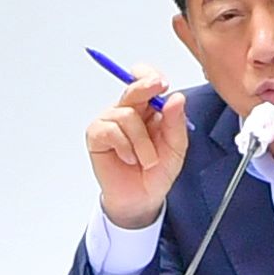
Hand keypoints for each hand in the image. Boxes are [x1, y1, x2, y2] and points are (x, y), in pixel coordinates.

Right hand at [85, 77, 189, 228]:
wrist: (141, 198)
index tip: (161, 82)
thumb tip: (176, 97)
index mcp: (149, 109)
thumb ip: (176, 123)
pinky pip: (111, 130)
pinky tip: (128, 158)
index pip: (145, 81)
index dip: (150, 76)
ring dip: (141, 142)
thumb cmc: (156, 171)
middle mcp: (129, 110)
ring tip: (146, 160)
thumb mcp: (175, 148)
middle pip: (133, 89)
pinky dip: (125, 147)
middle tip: (157, 87)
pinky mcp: (97, 135)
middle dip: (146, 87)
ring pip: (127, 115)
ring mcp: (110, 121)